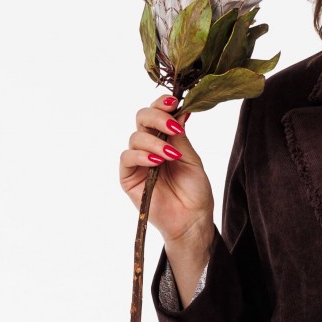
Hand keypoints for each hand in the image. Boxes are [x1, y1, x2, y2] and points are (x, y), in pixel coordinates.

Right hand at [119, 94, 215, 252]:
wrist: (192, 220)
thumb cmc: (195, 192)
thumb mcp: (191, 158)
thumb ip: (180, 136)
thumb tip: (180, 108)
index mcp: (165, 138)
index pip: (156, 113)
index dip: (161, 104)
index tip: (173, 100)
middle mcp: (149, 146)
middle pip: (141, 118)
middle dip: (157, 117)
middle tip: (173, 127)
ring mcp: (137, 160)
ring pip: (135, 137)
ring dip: (154, 142)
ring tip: (171, 155)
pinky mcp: (128, 176)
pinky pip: (127, 157)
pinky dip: (141, 156)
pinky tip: (156, 161)